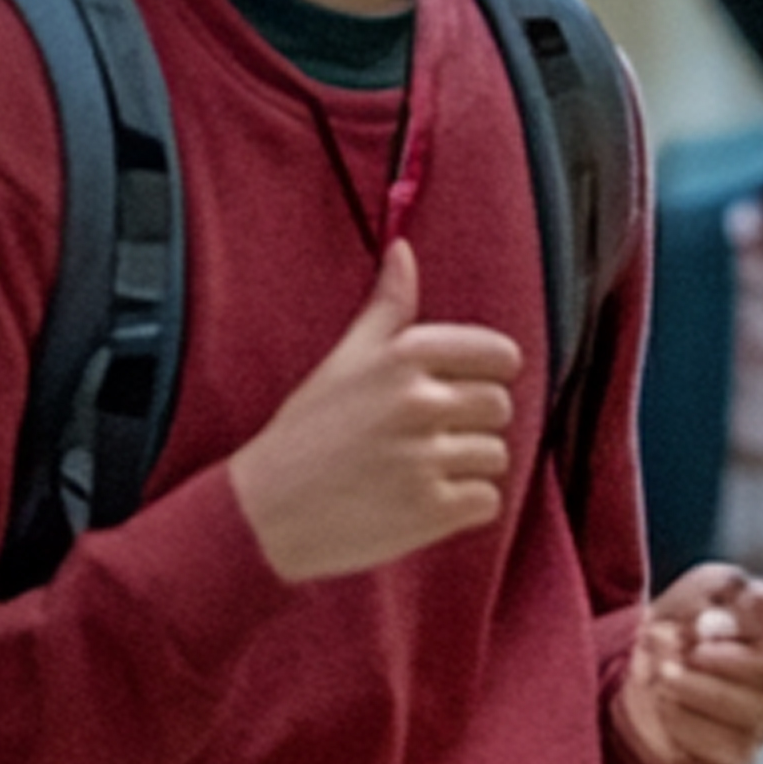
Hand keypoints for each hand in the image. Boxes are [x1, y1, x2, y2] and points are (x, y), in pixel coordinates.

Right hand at [229, 243, 523, 583]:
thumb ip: (387, 307)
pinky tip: (419, 503)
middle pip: (500, 407)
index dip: (487, 375)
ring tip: (413, 472)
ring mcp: (426, 458)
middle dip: (471, 425)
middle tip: (424, 439)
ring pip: (496, 456)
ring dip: (465, 469)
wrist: (261, 514)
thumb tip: (403, 249)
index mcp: (403, 356)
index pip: (501, 355)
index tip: (458, 391)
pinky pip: (487, 501)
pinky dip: (462, 508)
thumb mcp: (343, 360)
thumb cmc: (305, 433)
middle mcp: (418, 402)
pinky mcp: (432, 511)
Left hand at [620, 566, 762, 763]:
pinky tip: (664, 704)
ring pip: (756, 708)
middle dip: (733, 658)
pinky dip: (688, 721)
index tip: (703, 619)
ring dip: (702, 689)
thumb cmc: (679, 628)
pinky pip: (727, 745)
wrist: (647, 684)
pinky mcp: (741, 754)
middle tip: (689, 652)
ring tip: (663, 676)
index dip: (750, 614)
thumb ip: (715, 594)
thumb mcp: (690, 595)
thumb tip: (723, 621)